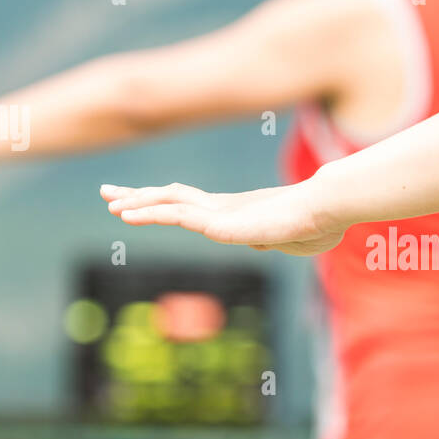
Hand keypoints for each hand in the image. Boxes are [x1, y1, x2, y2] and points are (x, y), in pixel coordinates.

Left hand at [101, 181, 345, 255]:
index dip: (161, 203)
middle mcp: (221, 207)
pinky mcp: (221, 220)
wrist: (330, 207)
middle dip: (138, 196)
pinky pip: (176, 215)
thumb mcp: (289, 240)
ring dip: (136, 202)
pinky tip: (126, 215)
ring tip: (108, 201)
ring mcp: (220, 212)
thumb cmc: (320, 223)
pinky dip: (148, 213)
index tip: (138, 205)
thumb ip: (268, 240)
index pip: (189, 204)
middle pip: (171, 196)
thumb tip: (257, 244)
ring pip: (168, 203)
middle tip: (108, 194)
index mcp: (234, 212)